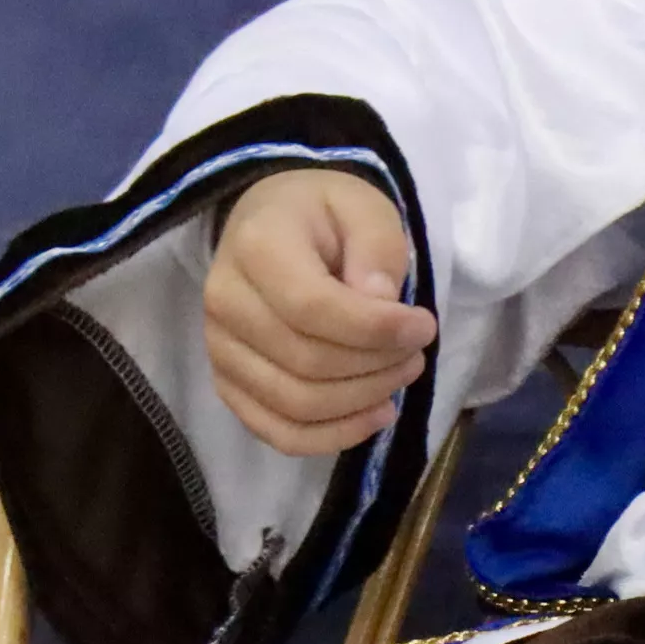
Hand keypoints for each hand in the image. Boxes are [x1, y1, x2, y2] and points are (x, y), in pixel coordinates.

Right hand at [202, 168, 434, 456]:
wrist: (272, 223)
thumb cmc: (324, 214)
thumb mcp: (364, 207)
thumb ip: (377, 248)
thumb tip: (380, 305)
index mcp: (256, 247)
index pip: (313, 307)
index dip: (375, 328)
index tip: (423, 326)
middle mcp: (225, 302)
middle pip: (306, 361)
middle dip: (377, 365)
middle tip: (416, 352)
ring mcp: (221, 349)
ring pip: (295, 403)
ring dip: (362, 400)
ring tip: (402, 375)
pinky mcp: (228, 384)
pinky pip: (277, 431)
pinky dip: (332, 436)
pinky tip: (375, 415)